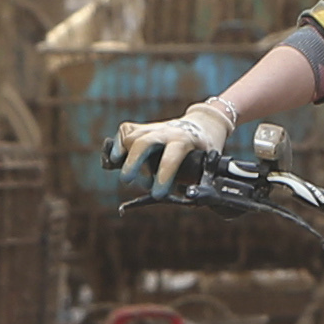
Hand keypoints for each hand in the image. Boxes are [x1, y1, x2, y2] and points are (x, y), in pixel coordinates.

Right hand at [112, 102, 236, 191]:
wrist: (202, 124)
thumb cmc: (204, 149)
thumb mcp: (208, 161)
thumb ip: (198, 178)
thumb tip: (191, 198)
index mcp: (185, 140)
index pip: (171, 157)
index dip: (163, 177)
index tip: (157, 194)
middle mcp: (167, 131)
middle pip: (144, 142)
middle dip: (133, 162)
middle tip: (127, 181)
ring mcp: (154, 127)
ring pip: (132, 137)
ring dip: (125, 157)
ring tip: (126, 177)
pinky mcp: (144, 127)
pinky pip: (126, 131)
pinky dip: (117, 144)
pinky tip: (115, 158)